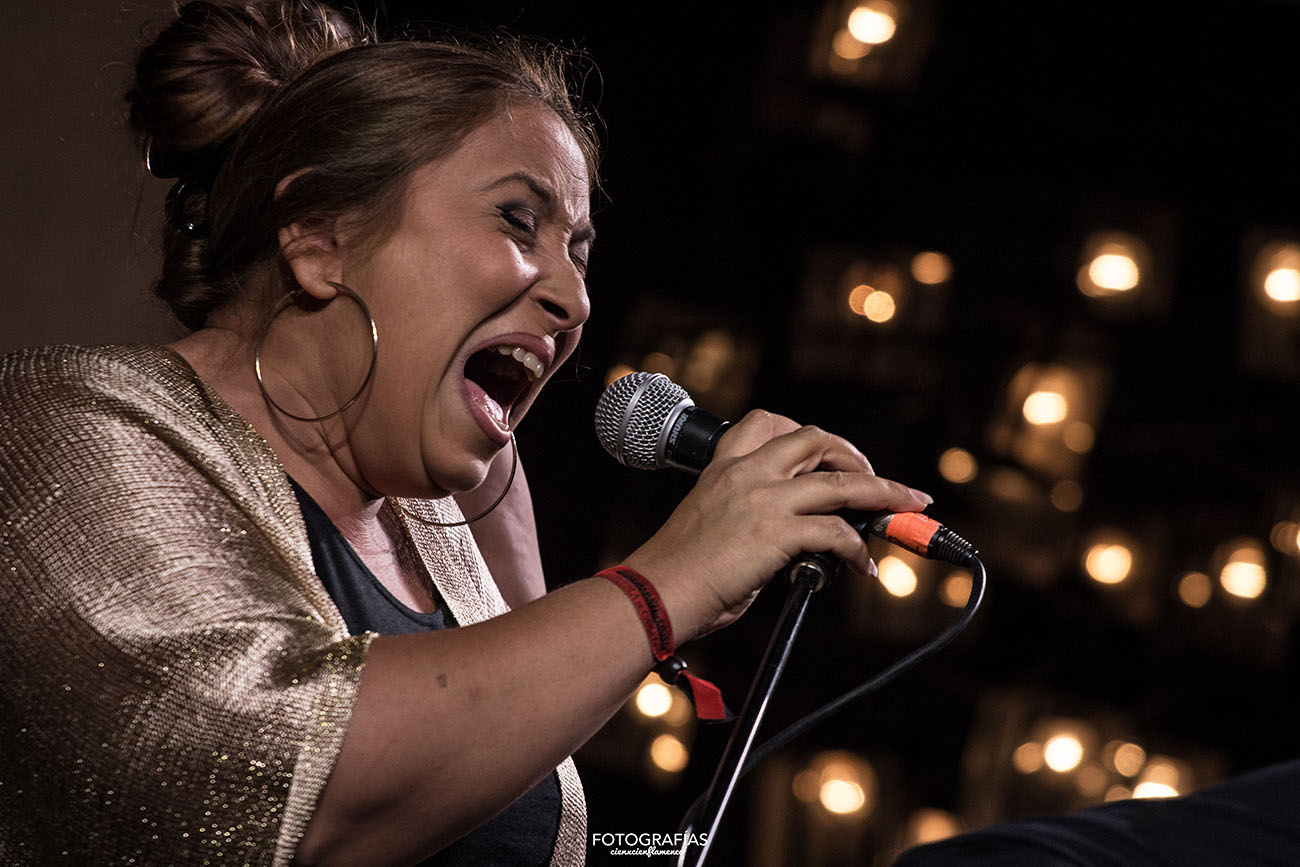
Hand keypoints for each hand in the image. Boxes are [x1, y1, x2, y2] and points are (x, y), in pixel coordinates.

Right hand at [623, 409, 931, 640]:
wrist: (654, 593)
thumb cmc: (675, 572)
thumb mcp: (710, 524)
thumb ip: (750, 517)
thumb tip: (795, 540)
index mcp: (723, 468)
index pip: (766, 423)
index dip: (803, 433)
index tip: (824, 454)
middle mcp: (745, 473)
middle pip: (814, 439)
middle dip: (853, 454)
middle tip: (874, 477)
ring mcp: (764, 500)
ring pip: (841, 481)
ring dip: (884, 491)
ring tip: (908, 504)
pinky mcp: (777, 532)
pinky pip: (837, 531)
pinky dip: (858, 548)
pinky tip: (863, 565)